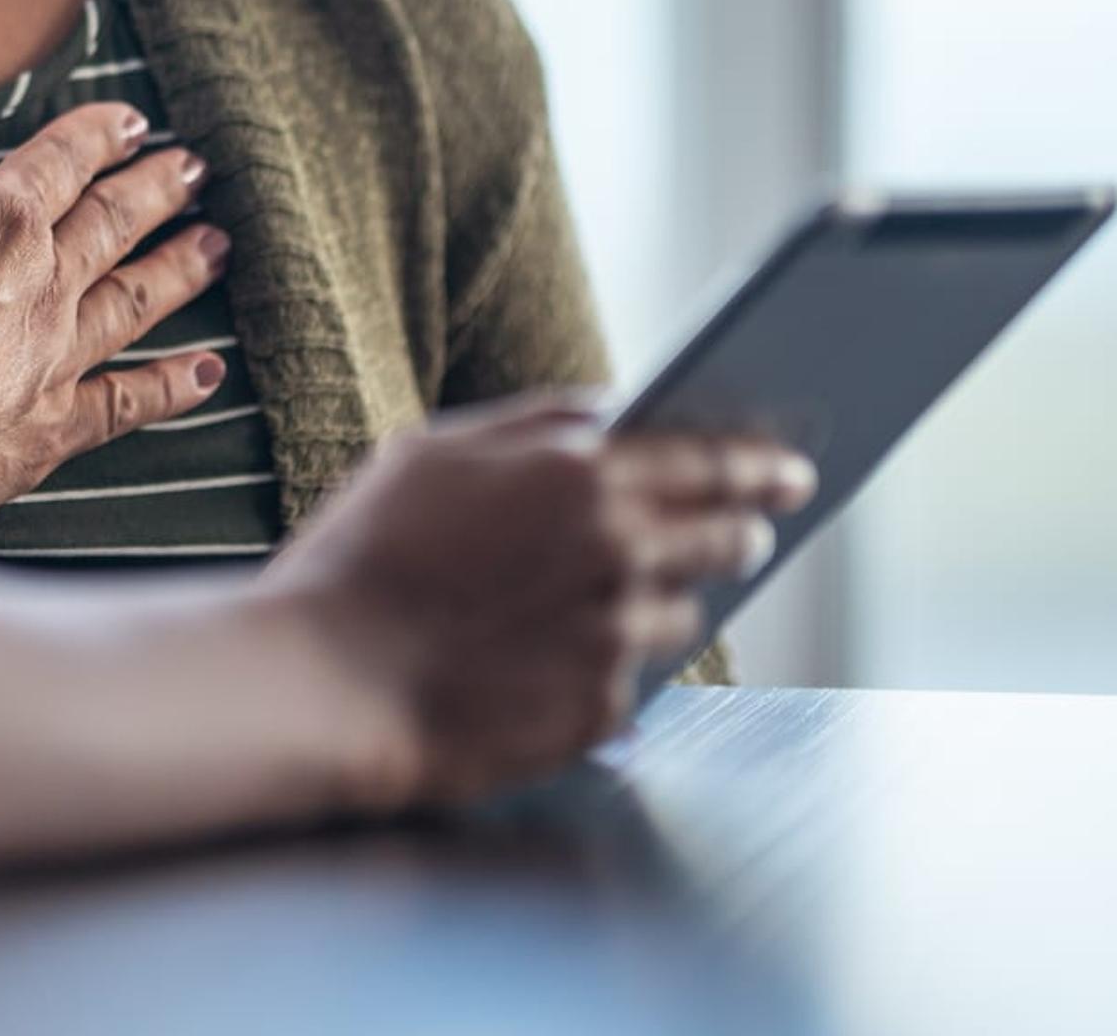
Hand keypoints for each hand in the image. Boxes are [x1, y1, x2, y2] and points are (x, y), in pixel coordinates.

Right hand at [0, 68, 232, 544]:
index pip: (60, 161)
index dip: (98, 135)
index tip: (133, 121)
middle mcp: (44, 282)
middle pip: (114, 224)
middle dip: (156, 191)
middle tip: (197, 170)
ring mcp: (57, 357)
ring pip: (134, 301)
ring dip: (178, 270)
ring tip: (218, 246)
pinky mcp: (53, 428)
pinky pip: (127, 400)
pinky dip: (172, 387)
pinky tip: (210, 375)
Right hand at [259, 394, 818, 810]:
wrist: (325, 680)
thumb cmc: (363, 555)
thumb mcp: (432, 452)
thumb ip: (536, 421)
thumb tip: (614, 407)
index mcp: (580, 474)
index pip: (714, 461)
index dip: (762, 464)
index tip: (791, 469)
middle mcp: (619, 553)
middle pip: (726, 539)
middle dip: (740, 531)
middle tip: (743, 532)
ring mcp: (617, 637)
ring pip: (682, 613)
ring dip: (656, 600)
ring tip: (593, 601)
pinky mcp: (603, 709)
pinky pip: (631, 678)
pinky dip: (603, 663)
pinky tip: (540, 656)